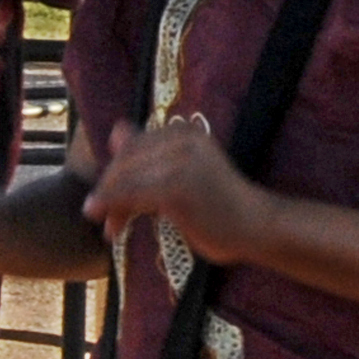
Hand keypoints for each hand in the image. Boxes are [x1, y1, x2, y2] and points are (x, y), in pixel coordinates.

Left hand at [82, 116, 270, 267]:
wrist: (258, 225)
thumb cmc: (222, 205)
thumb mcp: (184, 171)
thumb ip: (152, 155)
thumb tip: (115, 131)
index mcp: (184, 131)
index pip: (132, 146)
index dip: (116, 173)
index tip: (109, 198)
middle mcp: (181, 138)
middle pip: (126, 161)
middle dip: (110, 189)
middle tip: (100, 216)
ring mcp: (180, 161)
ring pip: (126, 179)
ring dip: (109, 203)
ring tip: (108, 227)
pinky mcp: (177, 187)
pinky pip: (133, 197)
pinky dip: (115, 210)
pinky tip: (110, 227)